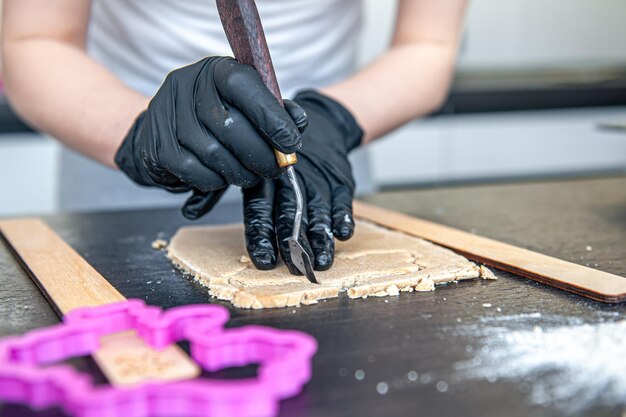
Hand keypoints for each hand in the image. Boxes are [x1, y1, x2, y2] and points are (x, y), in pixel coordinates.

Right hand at [114, 56, 304, 215]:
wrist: (166, 128)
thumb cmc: (218, 114)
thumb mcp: (248, 103)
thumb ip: (274, 110)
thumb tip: (298, 124)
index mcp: (216, 70)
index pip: (244, 86)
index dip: (271, 118)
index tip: (291, 144)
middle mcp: (187, 86)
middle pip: (230, 127)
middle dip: (261, 155)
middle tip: (274, 169)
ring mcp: (168, 115)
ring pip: (214, 154)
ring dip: (240, 172)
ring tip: (250, 175)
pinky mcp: (158, 146)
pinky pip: (195, 172)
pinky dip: (216, 181)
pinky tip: (222, 176)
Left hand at [184, 90, 361, 271]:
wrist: (322, 123)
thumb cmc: (272, 151)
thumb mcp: (245, 165)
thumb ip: (216, 190)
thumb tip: (188, 211)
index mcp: (263, 179)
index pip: (260, 209)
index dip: (262, 235)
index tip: (263, 260)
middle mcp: (289, 180)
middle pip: (290, 213)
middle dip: (293, 242)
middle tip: (295, 267)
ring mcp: (317, 180)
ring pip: (317, 211)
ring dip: (320, 236)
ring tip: (321, 260)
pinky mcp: (340, 179)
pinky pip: (342, 198)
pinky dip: (343, 215)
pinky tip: (343, 233)